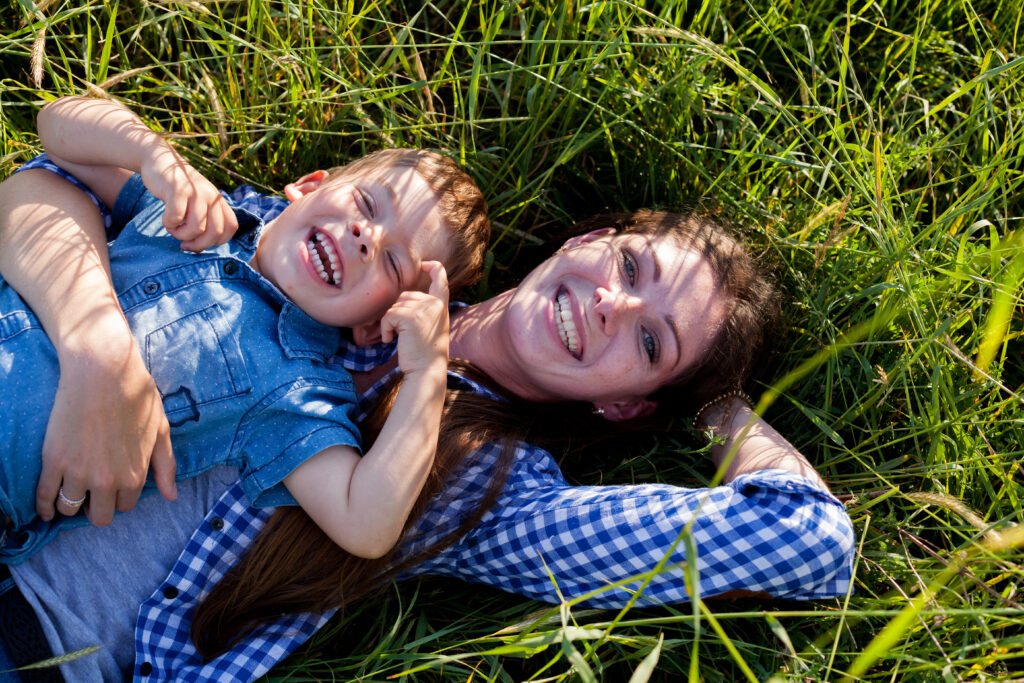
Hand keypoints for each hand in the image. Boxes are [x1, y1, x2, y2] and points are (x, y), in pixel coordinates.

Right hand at [36, 311, 176, 524]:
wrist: (103, 371)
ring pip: (70, 509)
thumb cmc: (137, 396)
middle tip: (93, 493)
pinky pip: (45, 497)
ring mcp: (78, 472)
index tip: (113, 488)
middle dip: (98, 507)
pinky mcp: (54, 461)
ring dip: (72, 504)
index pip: (126, 506)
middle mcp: (106, 480)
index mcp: (134, 475)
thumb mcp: (161, 431)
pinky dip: (44, 507)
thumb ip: (165, 466)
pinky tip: (46, 508)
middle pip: (100, 516)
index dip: (120, 497)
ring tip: (71, 494)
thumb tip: (170, 496)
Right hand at [139, 144, 236, 251]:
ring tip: (173, 229)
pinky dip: (169, 224)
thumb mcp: (198, 203)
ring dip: (181, 235)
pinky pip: (176, 217)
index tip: (200, 242)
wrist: (160, 160)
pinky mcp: (177, 190)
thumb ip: (204, 221)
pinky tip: (166, 219)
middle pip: (215, 232)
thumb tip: (198, 248)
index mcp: (219, 201)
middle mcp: (211, 196)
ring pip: (196, 228)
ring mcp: (195, 192)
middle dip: (198, 245)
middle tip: (184, 244)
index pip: (231, 227)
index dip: (217, 241)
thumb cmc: (179, 190)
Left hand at [380, 261, 449, 376]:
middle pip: (406, 296)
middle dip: (399, 312)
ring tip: (401, 339)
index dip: (432, 268)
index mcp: (442, 305)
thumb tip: (405, 298)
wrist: (427, 371)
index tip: (425, 265)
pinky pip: (388, 316)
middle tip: (406, 334)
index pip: (441, 278)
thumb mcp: (432, 326)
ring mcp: (424, 309)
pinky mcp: (410, 317)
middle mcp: (435, 304)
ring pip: (395, 306)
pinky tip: (391, 340)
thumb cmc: (426, 353)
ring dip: (391, 323)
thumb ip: (426, 309)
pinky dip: (385, 329)